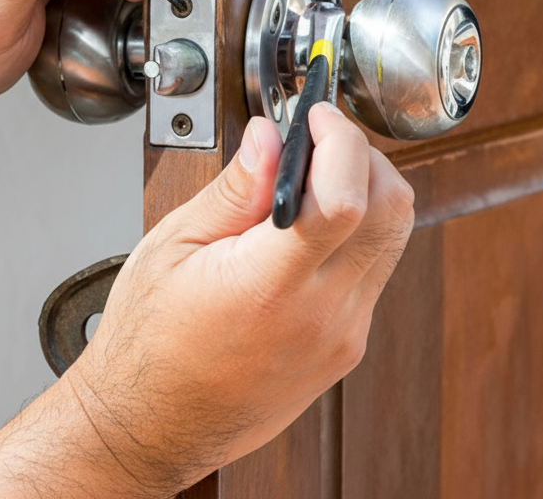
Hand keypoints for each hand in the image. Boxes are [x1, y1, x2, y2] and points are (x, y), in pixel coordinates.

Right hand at [63, 105, 415, 493]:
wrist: (153, 426)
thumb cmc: (147, 346)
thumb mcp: (171, 249)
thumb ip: (232, 190)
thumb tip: (271, 137)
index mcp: (268, 287)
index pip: (346, 198)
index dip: (340, 140)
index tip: (315, 115)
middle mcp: (320, 315)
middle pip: (391, 210)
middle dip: (362, 154)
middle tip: (317, 138)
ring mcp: (342, 336)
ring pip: (395, 238)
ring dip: (367, 191)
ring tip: (310, 180)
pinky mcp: (347, 348)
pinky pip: (375, 273)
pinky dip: (358, 233)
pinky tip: (309, 229)